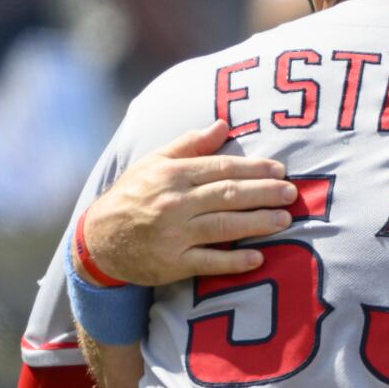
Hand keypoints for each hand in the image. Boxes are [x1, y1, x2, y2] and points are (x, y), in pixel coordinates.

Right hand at [80, 120, 294, 286]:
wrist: (97, 241)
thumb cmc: (132, 195)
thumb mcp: (154, 162)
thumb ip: (190, 144)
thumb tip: (223, 124)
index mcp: (172, 175)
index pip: (221, 168)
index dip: (254, 169)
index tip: (280, 170)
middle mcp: (174, 203)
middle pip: (227, 195)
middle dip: (263, 193)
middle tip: (291, 193)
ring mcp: (174, 235)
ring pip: (223, 226)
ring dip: (257, 223)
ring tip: (284, 220)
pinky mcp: (172, 264)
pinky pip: (208, 262)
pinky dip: (234, 261)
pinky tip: (257, 259)